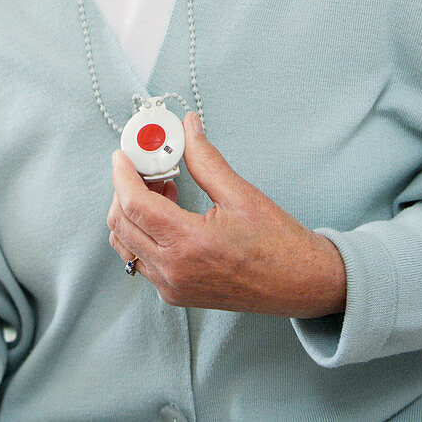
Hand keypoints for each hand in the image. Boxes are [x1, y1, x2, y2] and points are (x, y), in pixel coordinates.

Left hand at [107, 112, 346, 316]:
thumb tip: (188, 127)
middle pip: (121, 226)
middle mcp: (174, 271)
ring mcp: (173, 287)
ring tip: (162, 189)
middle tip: (145, 167)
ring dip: (132, 214)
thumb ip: (205, 159)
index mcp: (189, 244)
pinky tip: (169, 213)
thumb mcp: (240, 193)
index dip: (122, 175)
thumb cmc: (277, 242)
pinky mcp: (177, 294)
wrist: (300, 284)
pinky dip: (143, 233)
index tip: (121, 155)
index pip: (134, 206)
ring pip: (126, 246)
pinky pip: (142, 261)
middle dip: (124, 191)